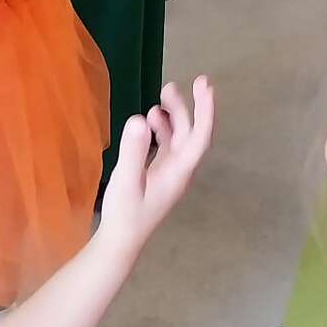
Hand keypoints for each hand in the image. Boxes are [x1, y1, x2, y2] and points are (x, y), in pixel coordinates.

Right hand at [98, 79, 215, 252]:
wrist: (120, 242)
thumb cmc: (126, 215)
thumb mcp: (126, 181)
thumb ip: (134, 151)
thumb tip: (140, 119)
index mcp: (179, 172)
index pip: (200, 136)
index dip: (205, 110)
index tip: (205, 87)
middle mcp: (180, 170)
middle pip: (190, 134)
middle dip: (187, 107)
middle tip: (174, 84)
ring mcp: (170, 173)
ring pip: (178, 138)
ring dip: (173, 117)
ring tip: (161, 96)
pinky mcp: (159, 175)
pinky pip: (167, 146)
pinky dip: (162, 130)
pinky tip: (150, 121)